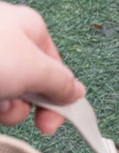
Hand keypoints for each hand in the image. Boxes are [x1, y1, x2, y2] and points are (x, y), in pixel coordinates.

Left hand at [0, 3, 84, 134]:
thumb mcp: (33, 67)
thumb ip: (60, 82)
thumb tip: (76, 92)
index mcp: (29, 29)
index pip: (57, 71)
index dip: (58, 100)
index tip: (52, 123)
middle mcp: (7, 40)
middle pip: (32, 85)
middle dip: (24, 105)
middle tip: (13, 108)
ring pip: (7, 95)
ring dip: (3, 107)